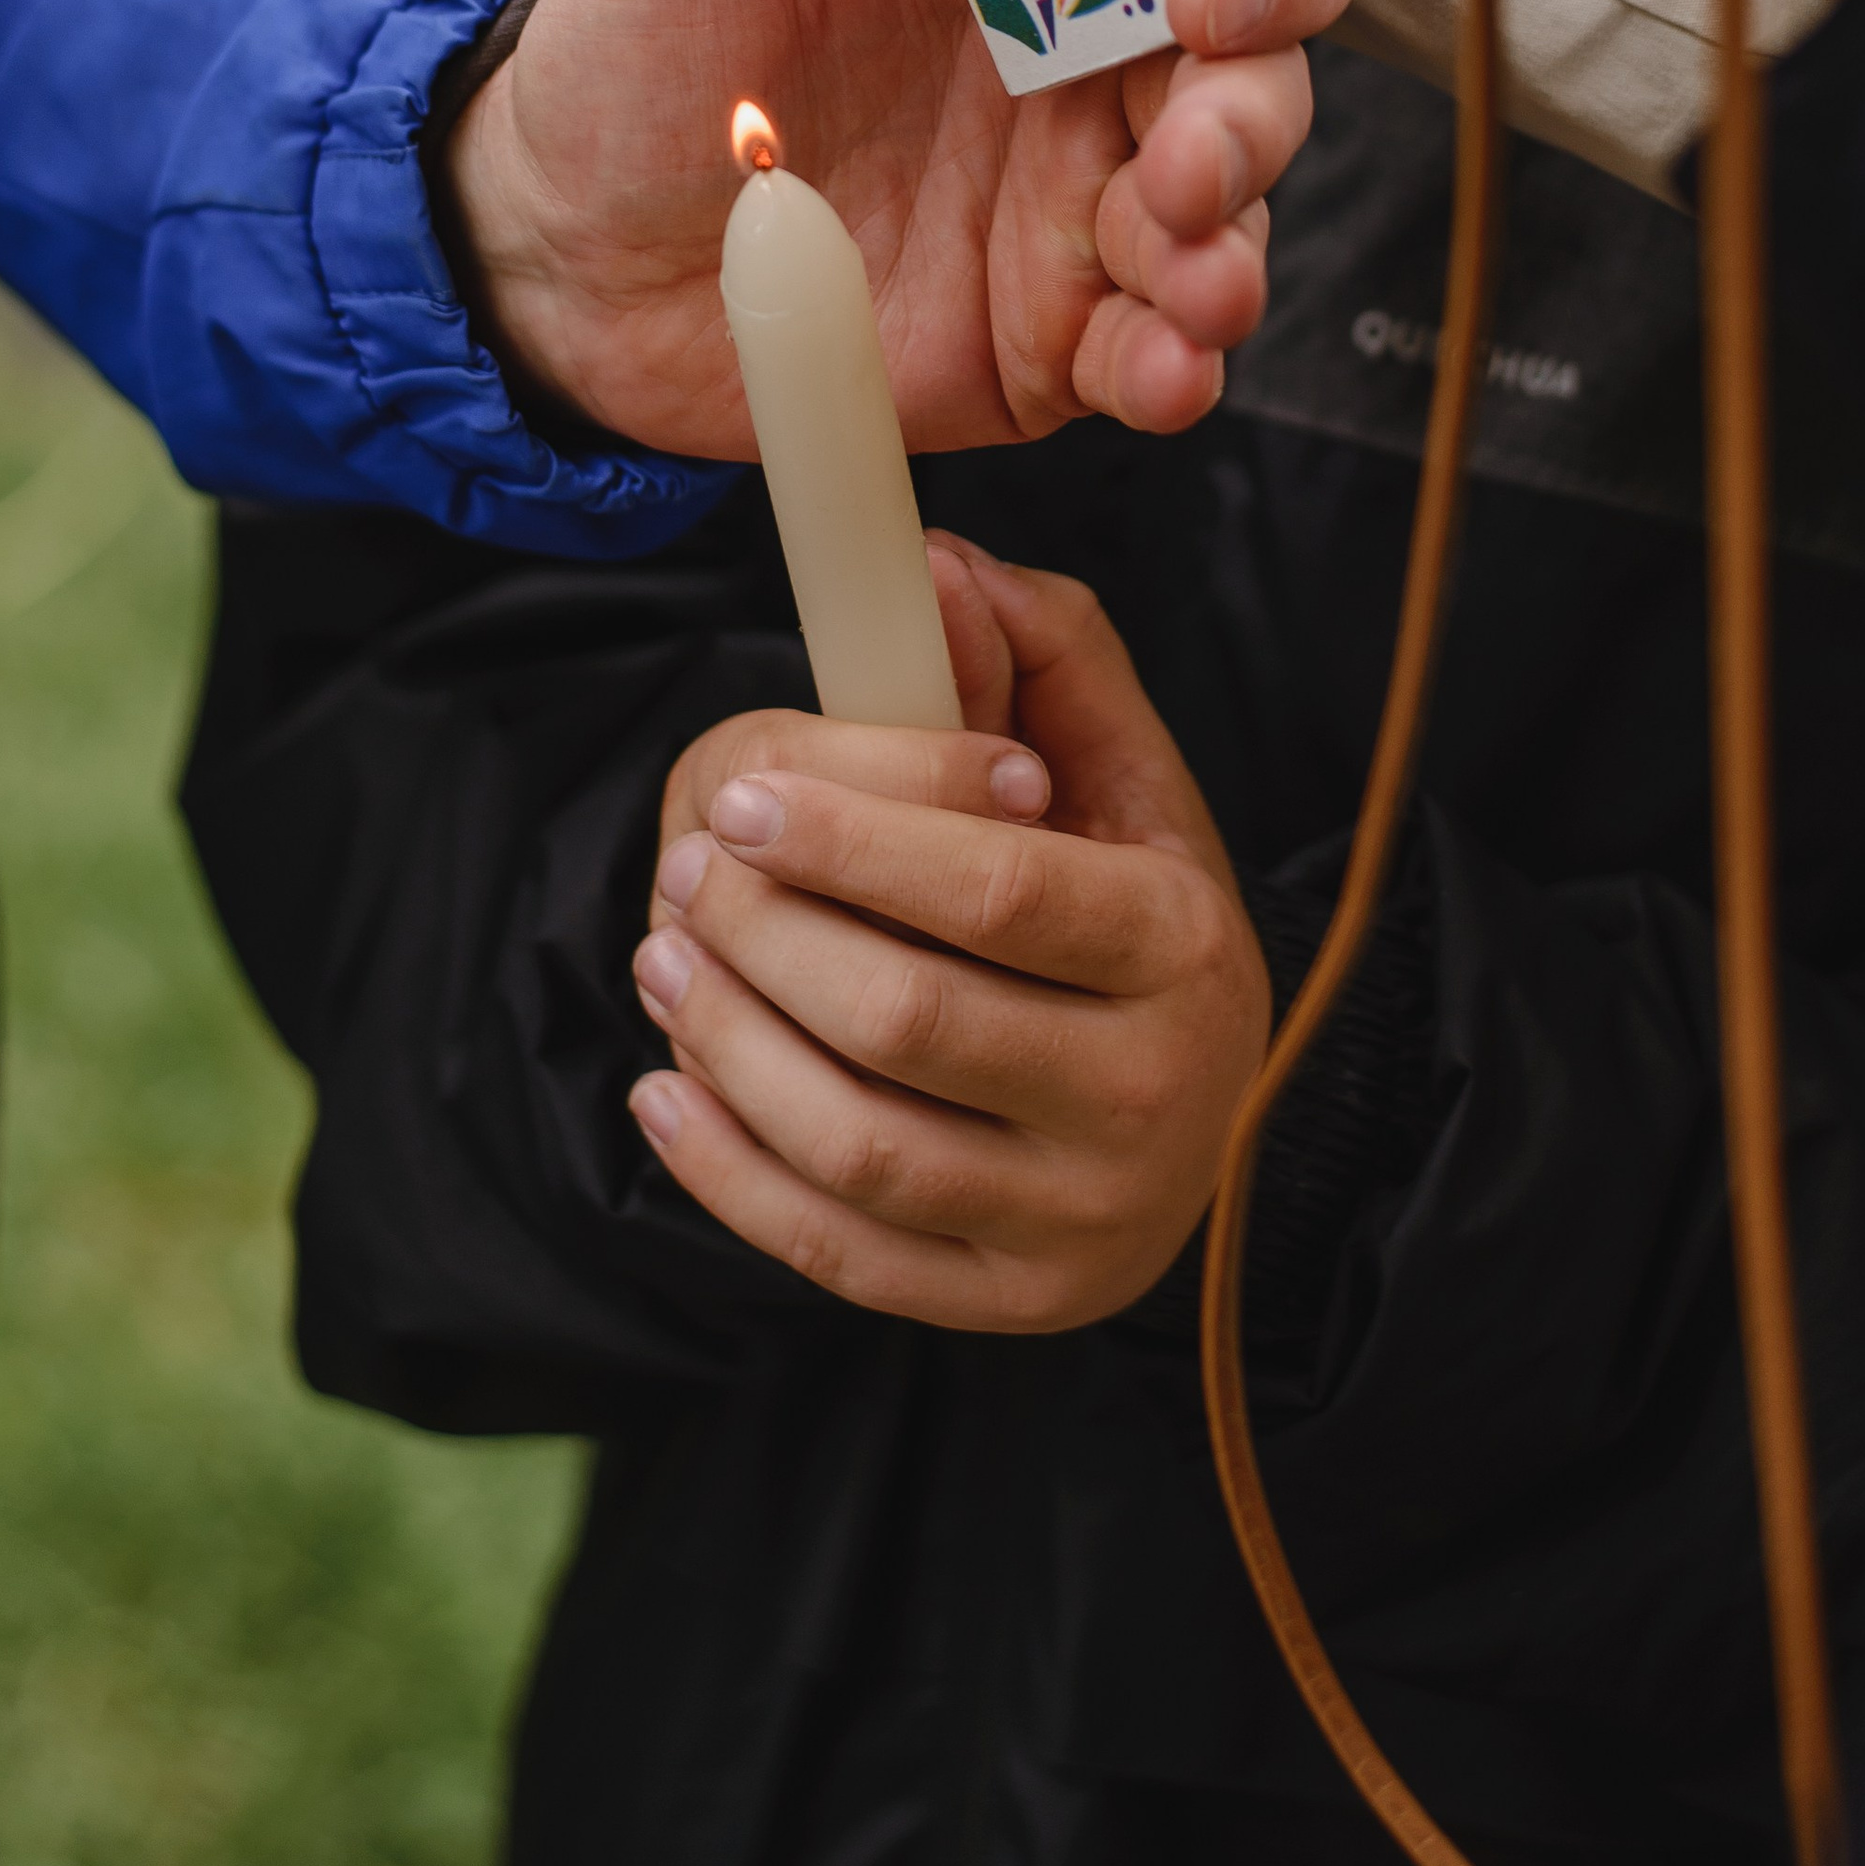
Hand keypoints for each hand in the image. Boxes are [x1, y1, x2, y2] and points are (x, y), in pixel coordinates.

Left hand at [444, 0, 1369, 445]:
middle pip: (1265, 83)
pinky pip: (1153, 361)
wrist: (552, 234)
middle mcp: (1091, 78)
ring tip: (1184, 281)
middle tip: (1184, 166)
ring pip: (1232, 230)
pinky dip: (1180, 369)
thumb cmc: (638, 30)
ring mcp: (1074, 218)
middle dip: (1254, 122)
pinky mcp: (1042, 345)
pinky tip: (1157, 372)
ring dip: (1233, 254)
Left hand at [627, 544, 1270, 1330]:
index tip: (742, 798)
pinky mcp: (1004, 1300)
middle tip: (687, 869)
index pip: (999, 893)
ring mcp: (1076, 1220)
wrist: (1197, 1112)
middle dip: (769, 935)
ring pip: (860, 1144)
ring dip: (730, 1042)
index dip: (856, 838)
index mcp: (1182, 948)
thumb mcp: (1124, 775)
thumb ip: (1045, 655)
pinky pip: (836, 1249)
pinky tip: (669, 1081)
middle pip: (910, 1019)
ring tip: (667, 954)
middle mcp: (1147, 1099)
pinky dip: (727, 1172)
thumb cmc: (1138, 916)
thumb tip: (939, 565)